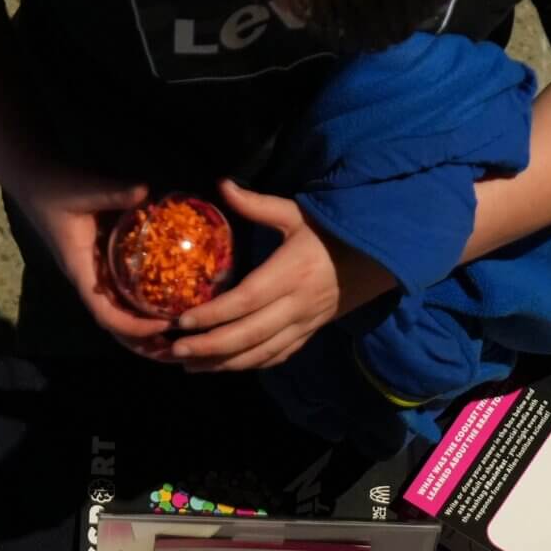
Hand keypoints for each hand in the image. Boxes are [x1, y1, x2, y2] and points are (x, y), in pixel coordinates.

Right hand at [5, 166, 171, 349]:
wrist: (33, 178)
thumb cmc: (54, 186)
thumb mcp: (83, 189)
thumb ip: (112, 192)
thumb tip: (145, 192)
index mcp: (80, 269)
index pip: (104, 312)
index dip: (133, 326)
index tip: (164, 326)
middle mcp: (88, 278)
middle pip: (115, 325)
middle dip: (144, 343)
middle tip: (180, 350)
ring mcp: (95, 274)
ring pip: (120, 314)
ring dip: (146, 331)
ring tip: (181, 339)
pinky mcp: (103, 264)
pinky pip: (124, 294)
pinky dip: (145, 307)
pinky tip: (172, 307)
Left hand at [170, 179, 392, 372]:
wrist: (376, 259)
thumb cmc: (331, 234)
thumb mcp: (296, 215)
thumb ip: (258, 205)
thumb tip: (222, 184)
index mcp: (291, 272)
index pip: (246, 300)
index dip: (214, 314)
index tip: (181, 320)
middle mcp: (297, 304)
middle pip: (249, 334)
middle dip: (209, 346)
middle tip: (174, 350)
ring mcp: (304, 324)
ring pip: (260, 352)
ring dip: (222, 363)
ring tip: (188, 365)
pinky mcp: (309, 334)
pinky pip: (276, 356)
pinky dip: (248, 365)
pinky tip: (221, 366)